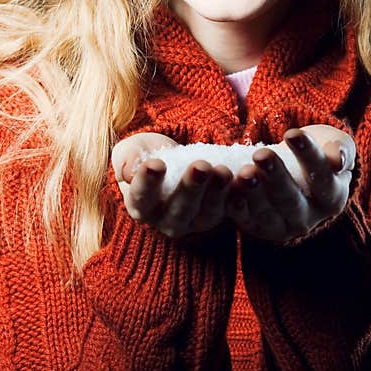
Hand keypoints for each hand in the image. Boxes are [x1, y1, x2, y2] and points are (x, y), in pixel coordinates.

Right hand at [111, 132, 233, 240]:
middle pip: (179, 210)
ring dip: (217, 193)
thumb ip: (126, 157)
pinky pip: (231, 209)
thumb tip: (128, 171)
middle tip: (200, 166)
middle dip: (191, 188)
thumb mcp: (134, 150)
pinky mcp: (220, 214)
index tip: (156, 164)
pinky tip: (244, 179)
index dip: (147, 183)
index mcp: (140, 205)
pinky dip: (238, 196)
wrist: (176, 160)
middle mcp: (166, 220)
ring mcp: (196, 221)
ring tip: (223, 170)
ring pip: (207, 213)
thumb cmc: (150, 155)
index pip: (141, 197)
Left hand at [225, 125, 356, 243]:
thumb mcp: (336, 146)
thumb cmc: (320, 153)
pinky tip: (230, 191)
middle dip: (276, 177)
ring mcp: (281, 226)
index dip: (308, 156)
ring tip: (244, 171)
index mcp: (332, 198)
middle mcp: (308, 218)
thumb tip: (337, 159)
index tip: (292, 133)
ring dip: (254, 193)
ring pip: (267, 213)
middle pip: (292, 200)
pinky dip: (237, 208)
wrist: (297, 170)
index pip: (322, 179)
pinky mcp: (257, 228)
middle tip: (261, 154)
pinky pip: (246, 221)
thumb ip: (341, 150)